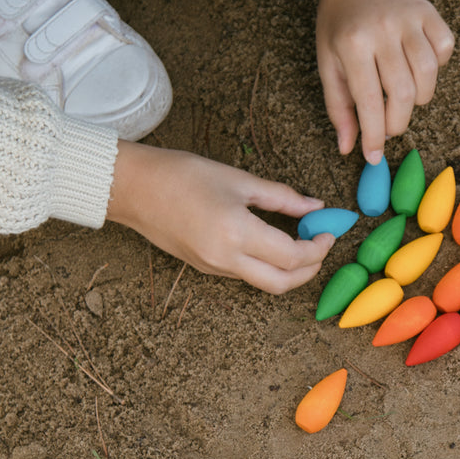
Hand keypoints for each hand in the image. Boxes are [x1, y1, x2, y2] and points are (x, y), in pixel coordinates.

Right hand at [106, 142, 333, 293]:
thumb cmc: (180, 174)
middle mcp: (226, 259)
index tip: (328, 232)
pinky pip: (245, 275)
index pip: (293, 257)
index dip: (318, 248)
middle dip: (310, 270)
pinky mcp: (205, 268)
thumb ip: (281, 197)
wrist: (131, 188)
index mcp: (237, 234)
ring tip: (298, 241)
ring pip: (264, 283)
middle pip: (283, 283)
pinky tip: (271, 243)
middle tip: (320, 246)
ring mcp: (214, 268)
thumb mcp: (238, 179)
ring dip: (289, 270)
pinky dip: (266, 266)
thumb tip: (315, 207)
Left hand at [317, 0, 453, 163]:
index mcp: (352, 43)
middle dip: (397, 122)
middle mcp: (382, 29)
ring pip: (428, 77)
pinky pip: (445, 51)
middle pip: (403, 95)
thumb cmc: (339, 21)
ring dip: (419, 99)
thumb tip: (349, 147)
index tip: (374, 156)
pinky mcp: (430, 12)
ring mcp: (410, 19)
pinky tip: (418, 64)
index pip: (368, 101)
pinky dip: (437, 66)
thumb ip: (338, 105)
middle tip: (388, 125)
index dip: (374, 135)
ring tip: (402, 95)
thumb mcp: (327, 61)